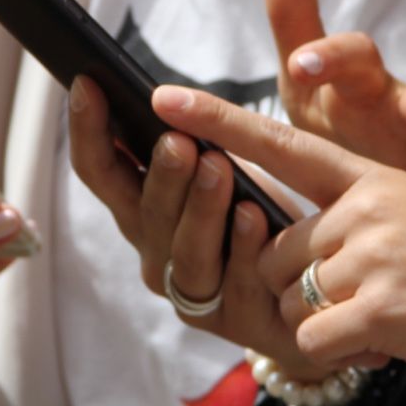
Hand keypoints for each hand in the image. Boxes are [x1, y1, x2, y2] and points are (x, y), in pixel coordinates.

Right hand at [67, 76, 338, 373]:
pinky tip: (253, 216)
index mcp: (141, 213)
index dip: (87, 130)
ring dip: (200, 207)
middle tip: (176, 138)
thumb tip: (161, 93)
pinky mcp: (236, 323)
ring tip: (216, 165)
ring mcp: (192, 294)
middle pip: (144, 215)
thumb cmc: (261, 215)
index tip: (88, 83)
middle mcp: (156, 254)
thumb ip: (190, 144)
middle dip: (160, 175)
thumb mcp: (222, 171)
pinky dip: (244, 247)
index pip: (101, 171)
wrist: (317, 289)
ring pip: (187, 254)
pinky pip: (238, 284)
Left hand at [151, 84, 405, 379]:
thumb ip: (353, 219)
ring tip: (387, 320)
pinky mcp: (373, 306)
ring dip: (327, 326)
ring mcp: (367, 255)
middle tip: (366, 304)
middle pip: (276, 255)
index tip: (164, 99)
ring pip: (290, 301)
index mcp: (370, 178)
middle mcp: (363, 208)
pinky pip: (312, 340)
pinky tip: (386, 343)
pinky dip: (341, 354)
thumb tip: (288, 257)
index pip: (279, 143)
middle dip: (302, 293)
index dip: (218, 122)